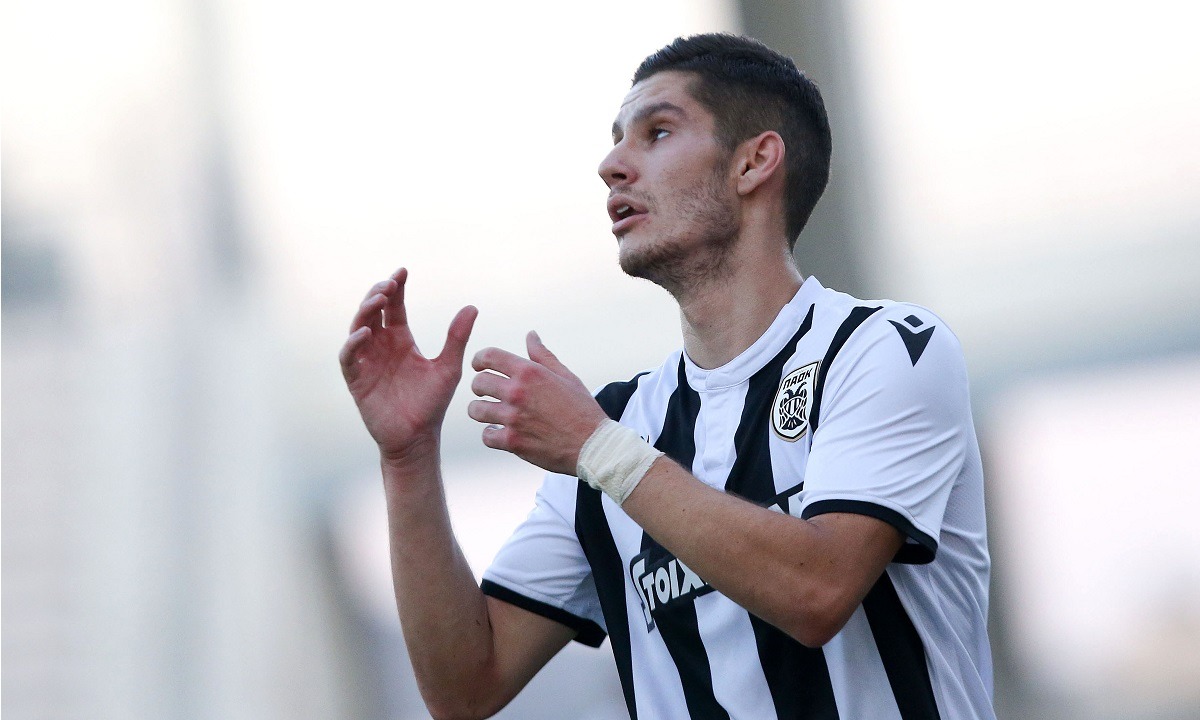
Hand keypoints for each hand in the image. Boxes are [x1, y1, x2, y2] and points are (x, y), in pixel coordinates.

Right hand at [339, 268, 477, 464]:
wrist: (418, 437)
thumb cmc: (432, 404)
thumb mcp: (448, 367)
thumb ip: (457, 337)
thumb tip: (472, 307)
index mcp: (401, 340)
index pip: (394, 306)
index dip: (396, 287)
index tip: (403, 271)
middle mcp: (381, 346)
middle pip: (373, 311)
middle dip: (378, 293)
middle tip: (390, 283)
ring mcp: (367, 361)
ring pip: (358, 327)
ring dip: (365, 311)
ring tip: (379, 299)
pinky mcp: (357, 379)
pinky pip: (349, 356)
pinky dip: (354, 343)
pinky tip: (367, 332)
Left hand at [468, 332, 608, 474]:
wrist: (592, 445)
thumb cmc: (582, 409)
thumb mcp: (566, 376)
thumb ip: (543, 355)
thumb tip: (530, 335)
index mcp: (529, 372)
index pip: (489, 356)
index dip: (479, 359)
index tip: (479, 366)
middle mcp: (517, 392)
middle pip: (478, 382)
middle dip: (479, 386)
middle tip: (487, 392)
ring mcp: (513, 418)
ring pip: (476, 410)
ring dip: (482, 411)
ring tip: (491, 413)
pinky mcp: (513, 441)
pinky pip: (486, 435)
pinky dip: (491, 435)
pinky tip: (500, 432)